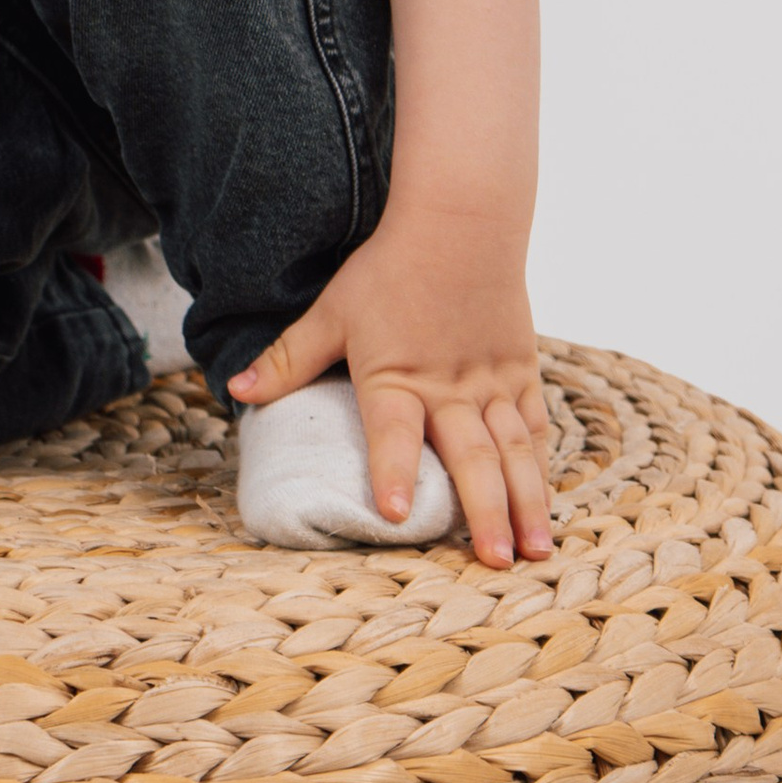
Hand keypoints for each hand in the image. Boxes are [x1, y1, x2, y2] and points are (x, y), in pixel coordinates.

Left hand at [228, 208, 551, 566]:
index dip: (393, 472)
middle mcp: (448, 388)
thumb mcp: (332, 312)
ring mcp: (491, 382)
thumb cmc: (389, 268)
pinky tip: (545, 500)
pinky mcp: (520, 370)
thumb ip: (289, 359)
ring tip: (535, 552)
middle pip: (471, 458)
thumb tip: (236, 393)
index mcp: (396, 377)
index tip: (395, 514)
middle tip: (495, 562)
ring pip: (514, 451)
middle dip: (484, 514)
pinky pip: (535, 424)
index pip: (392, 433)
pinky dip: (540, 463)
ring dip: (526, 502)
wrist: (460, 220)